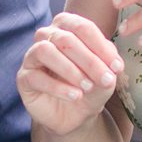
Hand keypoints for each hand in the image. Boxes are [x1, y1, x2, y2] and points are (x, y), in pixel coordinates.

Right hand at [17, 12, 124, 135]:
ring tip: (87, 87)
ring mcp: (32, 56)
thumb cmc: (90, 87)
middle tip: (106, 80)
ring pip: (45, 51)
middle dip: (89, 60)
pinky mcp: (24, 78)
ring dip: (70, 70)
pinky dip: (58, 87)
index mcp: (67, 27)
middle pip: (65, 39)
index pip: (82, 27)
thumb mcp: (106, 76)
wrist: (75, 114)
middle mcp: (46, 36)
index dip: (100, 46)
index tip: (117, 67)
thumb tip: (113, 64)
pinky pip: (36, 77)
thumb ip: (109, 65)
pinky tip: (75, 96)